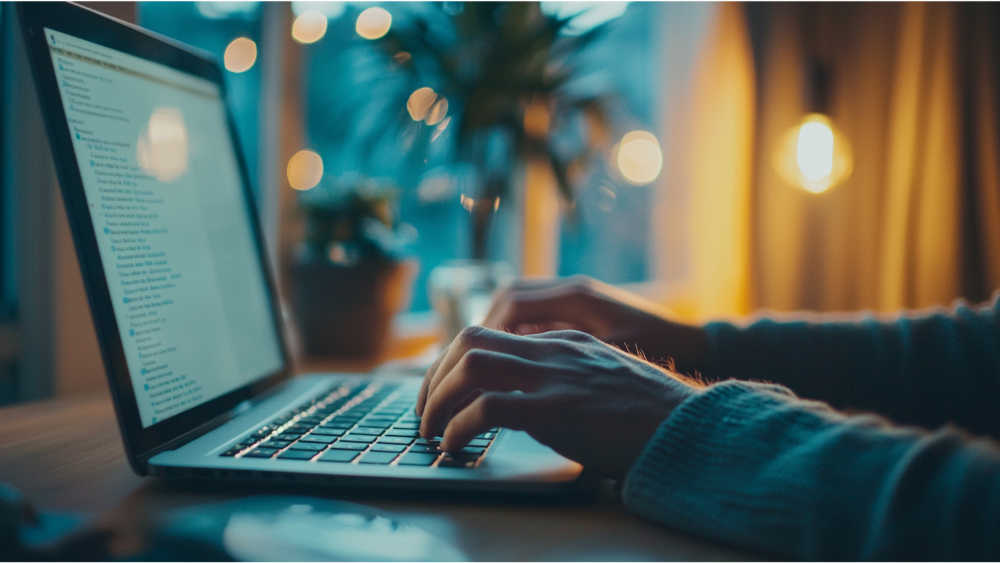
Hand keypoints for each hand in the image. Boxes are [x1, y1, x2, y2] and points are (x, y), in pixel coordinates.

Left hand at [416, 326, 699, 478]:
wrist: (692, 427)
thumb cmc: (652, 416)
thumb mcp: (604, 381)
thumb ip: (567, 378)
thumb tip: (529, 402)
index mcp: (565, 339)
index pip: (492, 333)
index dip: (456, 363)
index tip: (443, 391)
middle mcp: (554, 348)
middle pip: (469, 340)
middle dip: (435, 377)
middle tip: (425, 412)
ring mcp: (554, 375)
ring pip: (469, 366)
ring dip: (438, 399)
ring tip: (431, 430)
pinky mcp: (556, 408)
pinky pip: (486, 408)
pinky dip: (459, 427)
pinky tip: (455, 446)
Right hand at [484, 276, 710, 375]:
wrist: (694, 345)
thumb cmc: (660, 351)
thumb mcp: (612, 356)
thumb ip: (567, 355)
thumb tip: (520, 365)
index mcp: (577, 296)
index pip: (513, 303)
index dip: (489, 331)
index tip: (474, 360)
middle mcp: (572, 291)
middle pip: (508, 299)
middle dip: (485, 329)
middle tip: (469, 362)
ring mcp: (575, 300)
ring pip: (519, 307)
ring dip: (499, 332)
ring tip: (484, 364)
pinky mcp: (578, 313)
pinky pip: (535, 318)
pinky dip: (518, 337)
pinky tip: (512, 364)